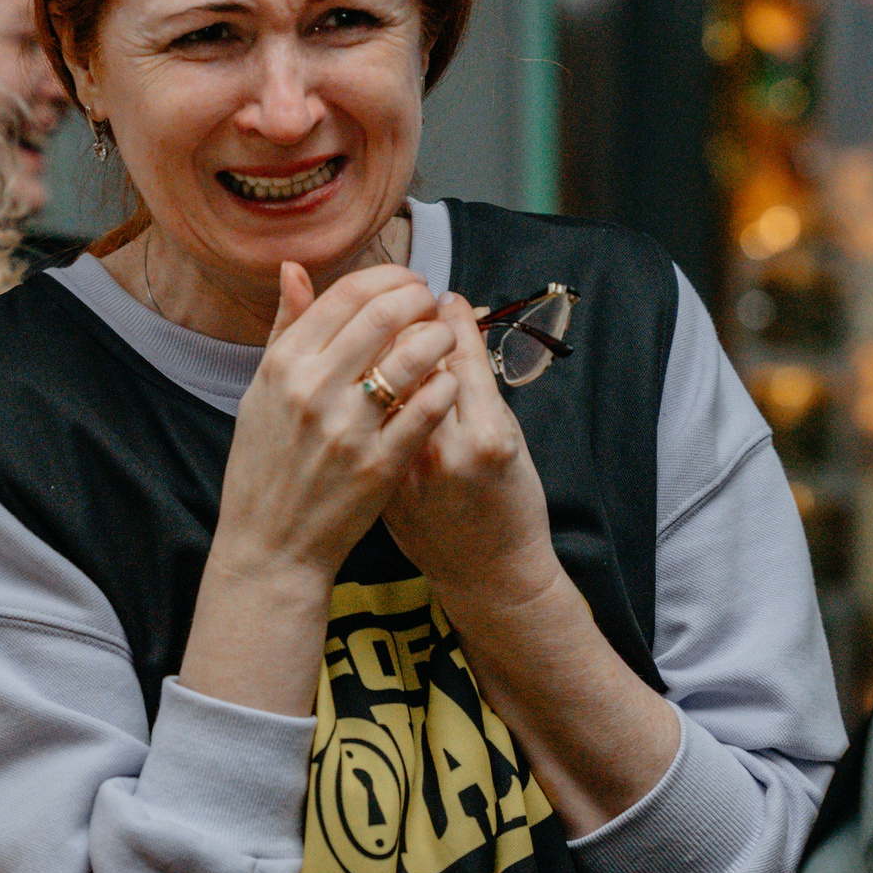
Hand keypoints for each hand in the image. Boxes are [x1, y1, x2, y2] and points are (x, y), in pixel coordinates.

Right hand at [172, 261, 462, 717]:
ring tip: (445, 341)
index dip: (390, 278)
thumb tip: (293, 269)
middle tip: (432, 305)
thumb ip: (284, 329)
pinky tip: (448, 384)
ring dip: (440, 338)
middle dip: (420, 299)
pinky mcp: (380, 465)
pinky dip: (445, 387)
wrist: (270, 547)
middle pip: (385, 314)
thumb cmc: (265, 465)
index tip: (408, 284)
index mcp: (283, 365)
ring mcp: (348, 429)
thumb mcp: (261, 392)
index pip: (348, 294)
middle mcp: (312, 390)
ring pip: (414, 356)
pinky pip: (428, 409)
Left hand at [383, 294, 559, 606]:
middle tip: (410, 306)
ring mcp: (409, 469)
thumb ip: (478, 381)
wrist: (487, 573)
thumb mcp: (508, 436)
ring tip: (385, 335)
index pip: (459, 352)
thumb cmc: (509, 499)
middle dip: (408, 325)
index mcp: (488, 433)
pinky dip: (364, 393)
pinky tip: (365, 378)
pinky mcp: (384, 482)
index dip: (449, 318)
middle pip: (412, 362)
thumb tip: (452, 318)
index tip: (445, 299)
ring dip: (379, 354)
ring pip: (380, 389)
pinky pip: (366, 420)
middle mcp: (445, 450)